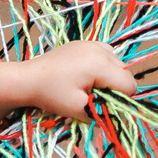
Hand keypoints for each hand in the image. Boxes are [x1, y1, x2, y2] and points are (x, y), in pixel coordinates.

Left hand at [18, 41, 136, 119]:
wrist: (27, 79)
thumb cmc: (51, 94)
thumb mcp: (80, 109)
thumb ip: (104, 112)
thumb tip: (120, 114)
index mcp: (101, 65)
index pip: (129, 85)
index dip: (121, 100)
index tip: (102, 104)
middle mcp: (101, 50)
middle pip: (125, 73)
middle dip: (114, 88)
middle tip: (92, 96)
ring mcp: (92, 43)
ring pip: (117, 63)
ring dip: (109, 77)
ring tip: (87, 85)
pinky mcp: (85, 43)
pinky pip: (105, 55)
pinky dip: (102, 66)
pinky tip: (85, 74)